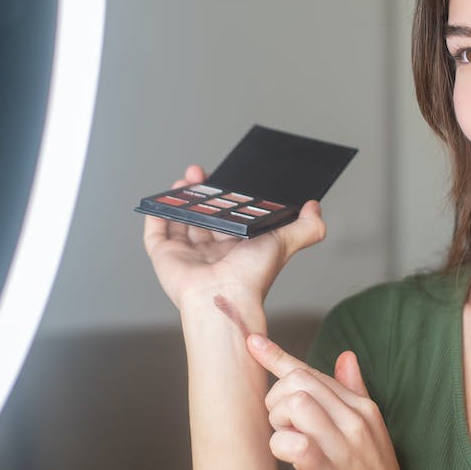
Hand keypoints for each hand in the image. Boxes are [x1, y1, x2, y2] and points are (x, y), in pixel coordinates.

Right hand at [141, 165, 326, 311]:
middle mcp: (211, 252)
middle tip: (202, 173)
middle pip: (203, 216)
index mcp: (236, 248)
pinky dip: (155, 215)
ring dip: (180, 199)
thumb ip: (307, 227)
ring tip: (186, 180)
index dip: (226, 197)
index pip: (229, 217)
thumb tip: (315, 206)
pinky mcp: (164, 257)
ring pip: (180, 221)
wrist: (222, 296)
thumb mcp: (285, 242)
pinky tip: (161, 200)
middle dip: (202, 193)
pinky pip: (155, 233)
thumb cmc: (252, 275)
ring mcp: (186, 255)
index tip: (224, 176)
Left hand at [247, 334, 412, 469]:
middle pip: (299, 382)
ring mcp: (343, 447)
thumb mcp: (370, 430)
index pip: (312, 372)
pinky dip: (281, 446)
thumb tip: (346, 356)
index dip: (277, 356)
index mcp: (361, 407)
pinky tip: (287, 455)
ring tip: (286, 440)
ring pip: (295, 405)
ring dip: (278, 422)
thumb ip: (354, 392)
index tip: (253, 343)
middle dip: (275, 399)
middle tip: (280, 425)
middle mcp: (354, 420)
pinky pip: (296, 444)